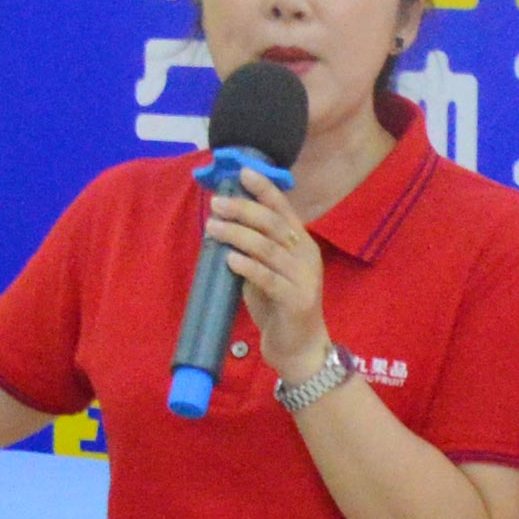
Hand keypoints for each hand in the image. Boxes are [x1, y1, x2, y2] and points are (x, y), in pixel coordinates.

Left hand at [200, 171, 331, 381]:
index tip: (242, 171)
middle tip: (216, 203)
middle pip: (273, 224)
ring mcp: (304, 277)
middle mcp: (305, 254)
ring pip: (268, 248)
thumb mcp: (266, 270)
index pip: (283, 208)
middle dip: (243, 210)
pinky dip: (248, 266)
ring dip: (237, 235)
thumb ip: (253, 249)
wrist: (299, 347)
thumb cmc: (278, 306)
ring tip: (213, 228)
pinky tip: (230, 259)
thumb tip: (221, 223)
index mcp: (300, 242)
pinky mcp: (297, 300)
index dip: (264, 189)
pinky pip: (268, 278)